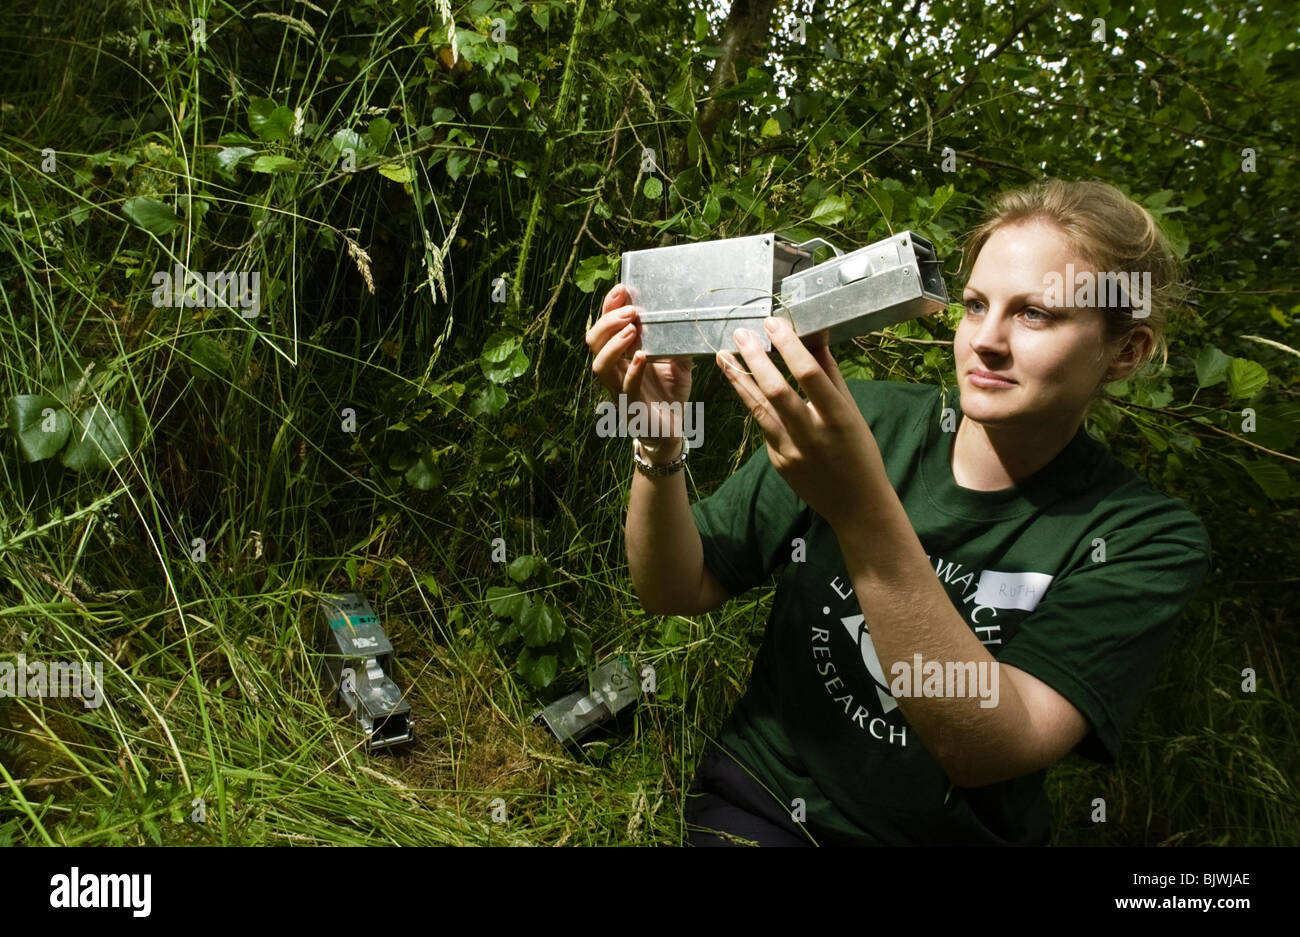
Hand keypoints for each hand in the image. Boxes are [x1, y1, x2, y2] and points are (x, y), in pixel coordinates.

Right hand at [586, 282, 693, 440]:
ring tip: (630, 330)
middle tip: (631, 311)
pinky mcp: (631, 407)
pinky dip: (632, 371)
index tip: (622, 288)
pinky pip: (625, 388)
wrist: (672, 431)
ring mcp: (619, 389)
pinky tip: (641, 357)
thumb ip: (678, 343)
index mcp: (622, 355)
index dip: (609, 307)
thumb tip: (689, 319)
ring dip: (613, 345)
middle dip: (608, 321)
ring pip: (600, 365)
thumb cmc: (670, 395)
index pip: (606, 326)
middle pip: (594, 341)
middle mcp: (614, 370)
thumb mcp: (678, 363)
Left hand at [717, 316, 886, 528]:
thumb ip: (830, 374)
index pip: (809, 375)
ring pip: (758, 409)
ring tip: (723, 355)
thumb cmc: (859, 451)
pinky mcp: (777, 461)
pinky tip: (741, 382)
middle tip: (740, 333)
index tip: (773, 324)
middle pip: (776, 391)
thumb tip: (816, 334)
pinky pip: (763, 425)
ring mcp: (791, 451)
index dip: (789, 347)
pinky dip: (752, 402)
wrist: (855, 504)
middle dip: (755, 359)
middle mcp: (812, 435)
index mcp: (838, 417)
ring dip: (739, 379)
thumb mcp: (851, 411)